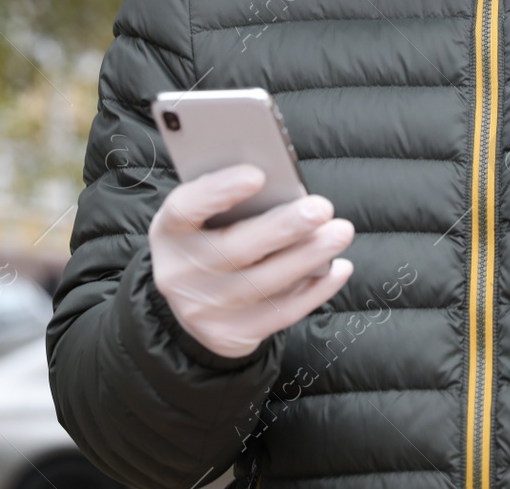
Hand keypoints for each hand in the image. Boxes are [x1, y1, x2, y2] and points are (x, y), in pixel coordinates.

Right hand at [148, 163, 354, 359]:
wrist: (191, 305)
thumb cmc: (208, 239)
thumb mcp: (203, 217)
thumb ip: (232, 200)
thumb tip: (285, 188)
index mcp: (169, 231)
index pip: (185, 208)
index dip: (219, 191)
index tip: (257, 175)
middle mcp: (179, 273)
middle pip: (235, 249)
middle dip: (283, 227)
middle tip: (321, 207)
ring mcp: (204, 310)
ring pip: (264, 284)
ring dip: (309, 257)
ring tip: (340, 232)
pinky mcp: (231, 335)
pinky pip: (281, 313)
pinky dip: (315, 290)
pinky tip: (338, 267)